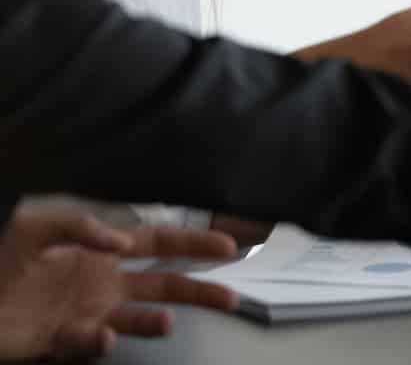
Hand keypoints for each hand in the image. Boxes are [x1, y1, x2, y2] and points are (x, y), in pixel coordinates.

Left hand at [0, 210, 236, 359]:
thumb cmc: (3, 260)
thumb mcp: (37, 227)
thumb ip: (80, 226)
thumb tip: (122, 242)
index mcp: (103, 252)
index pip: (160, 246)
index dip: (194, 245)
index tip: (228, 247)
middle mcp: (106, 284)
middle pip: (165, 286)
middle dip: (199, 290)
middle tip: (230, 297)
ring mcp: (88, 313)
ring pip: (136, 320)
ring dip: (153, 323)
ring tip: (166, 323)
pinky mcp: (64, 340)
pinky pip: (90, 342)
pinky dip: (99, 341)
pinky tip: (101, 335)